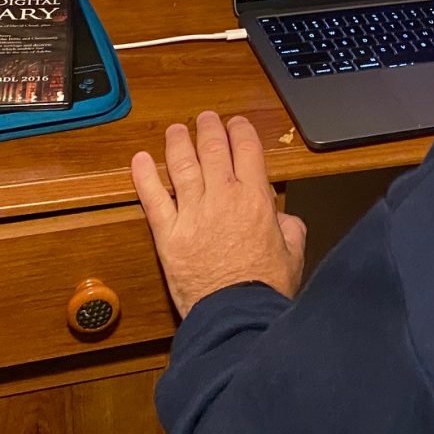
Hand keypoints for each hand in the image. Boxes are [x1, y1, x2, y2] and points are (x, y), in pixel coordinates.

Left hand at [131, 112, 306, 317]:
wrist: (236, 314)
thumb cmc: (264, 288)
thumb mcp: (293, 253)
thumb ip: (289, 229)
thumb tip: (286, 220)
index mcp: (255, 199)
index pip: (247, 150)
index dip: (240, 131)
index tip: (235, 124)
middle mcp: (223, 198)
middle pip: (213, 150)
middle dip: (209, 129)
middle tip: (205, 119)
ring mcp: (193, 214)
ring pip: (182, 166)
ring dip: (178, 143)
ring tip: (176, 130)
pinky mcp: (169, 234)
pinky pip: (154, 198)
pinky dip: (145, 177)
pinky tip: (140, 160)